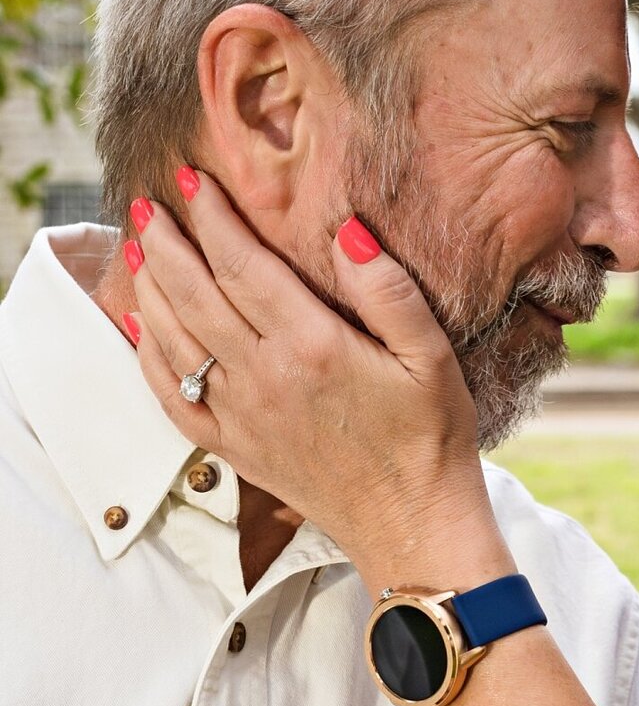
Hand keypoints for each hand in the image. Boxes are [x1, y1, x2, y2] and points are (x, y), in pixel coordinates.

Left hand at [123, 169, 509, 589]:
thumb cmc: (431, 439)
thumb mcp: (431, 355)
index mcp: (313, 346)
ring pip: (175, 340)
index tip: (191, 180)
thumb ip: (388, 289)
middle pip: (194, 295)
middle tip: (144, 204)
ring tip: (139, 249)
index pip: (243, 265)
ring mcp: (243, 416)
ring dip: (150, 289)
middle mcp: (266, 378)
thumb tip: (347, 229)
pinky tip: (141, 330)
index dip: (212, 218)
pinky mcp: (235, 449)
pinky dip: (148, 360)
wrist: (412, 525)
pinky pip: (172, 399)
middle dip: (165, 243)